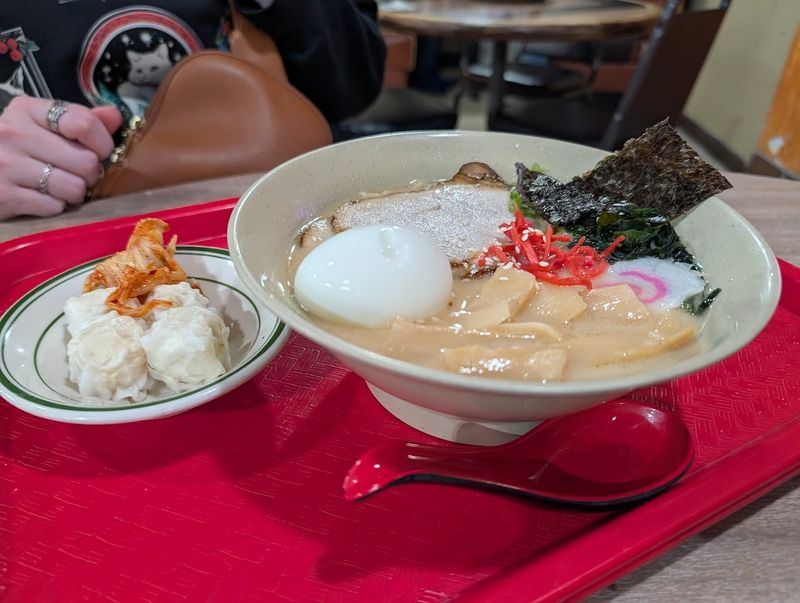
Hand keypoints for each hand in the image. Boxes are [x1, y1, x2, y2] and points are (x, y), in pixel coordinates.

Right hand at [0, 96, 122, 219]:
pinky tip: (41, 197)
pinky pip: (54, 206)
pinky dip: (55, 206)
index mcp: (28, 110)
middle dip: (90, 174)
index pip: (83, 123)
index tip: (101, 151)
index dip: (103, 142)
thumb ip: (81, 119)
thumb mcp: (43, 125)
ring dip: (74, 192)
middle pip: (86, 161)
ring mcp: (6, 164)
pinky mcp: (4, 195)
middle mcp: (14, 133)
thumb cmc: (17, 148)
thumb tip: (115, 117)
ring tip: (59, 186)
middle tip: (78, 174)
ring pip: (74, 187)